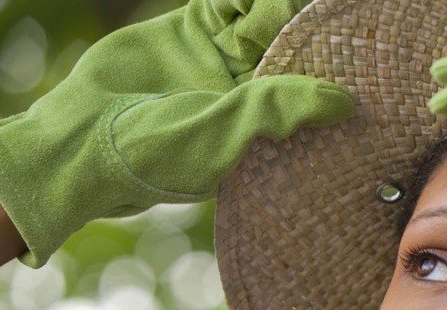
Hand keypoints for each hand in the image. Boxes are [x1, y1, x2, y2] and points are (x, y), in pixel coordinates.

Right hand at [0, 0, 353, 267]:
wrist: (81, 142)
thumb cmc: (156, 157)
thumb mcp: (224, 135)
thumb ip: (278, 111)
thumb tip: (345, 102)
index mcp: (266, 122)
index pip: (312, 87)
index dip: (336, 65)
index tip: (365, 43)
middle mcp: (248, 90)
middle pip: (295, 47)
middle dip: (317, 25)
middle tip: (345, 6)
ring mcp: (219, 58)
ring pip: (262, 18)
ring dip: (282, 4)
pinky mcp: (190, 31)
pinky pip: (225, 3)